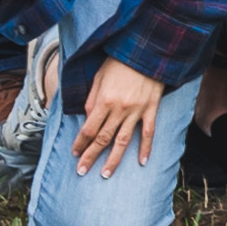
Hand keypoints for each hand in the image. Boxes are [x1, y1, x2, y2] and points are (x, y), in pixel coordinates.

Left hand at [68, 61, 163, 177]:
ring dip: (113, 160)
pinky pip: (149, 132)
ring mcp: (137, 111)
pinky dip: (146, 148)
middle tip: (82, 171)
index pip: (88, 129)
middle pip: (103, 139)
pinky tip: (142, 162)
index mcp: (104, 101)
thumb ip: (91, 99)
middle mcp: (119, 109)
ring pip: (123, 141)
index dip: (80, 143)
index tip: (75, 153)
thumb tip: (87, 119)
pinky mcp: (151, 109)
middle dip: (91, 156)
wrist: (146, 51)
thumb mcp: (98, 77)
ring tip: (105, 174)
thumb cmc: (119, 62)